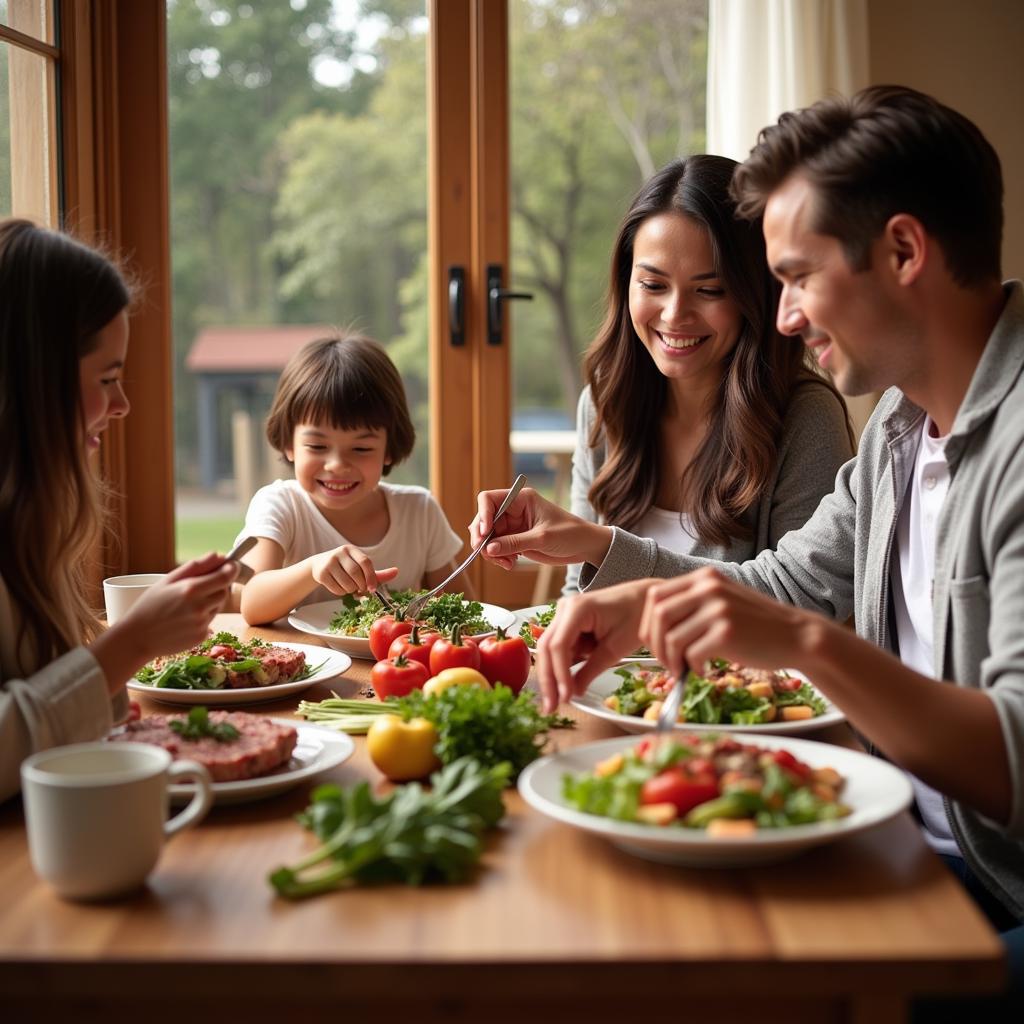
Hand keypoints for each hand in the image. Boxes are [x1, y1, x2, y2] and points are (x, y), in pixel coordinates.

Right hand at [114, 552, 238, 663]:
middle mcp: (199, 607)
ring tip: (186, 605)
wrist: (137, 638)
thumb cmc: (149, 605)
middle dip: (218, 586)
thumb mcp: (168, 580)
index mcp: (190, 589)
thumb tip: (219, 555)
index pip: (225, 577)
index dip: (231, 569)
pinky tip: (183, 620)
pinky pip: (210, 622)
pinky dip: (202, 618)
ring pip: (217, 607)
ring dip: (209, 602)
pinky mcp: (201, 637)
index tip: (232, 565)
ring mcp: (201, 624)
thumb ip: (196, 566)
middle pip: (224, 592)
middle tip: (202, 586)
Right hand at [308, 545, 398, 595]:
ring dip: (351, 590)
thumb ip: (377, 573)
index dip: (371, 577)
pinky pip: (336, 589)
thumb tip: (396, 572)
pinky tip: (340, 588)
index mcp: (351, 550)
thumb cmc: (345, 567)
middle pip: (356, 573)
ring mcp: (329, 562)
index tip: (373, 589)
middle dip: (361, 585)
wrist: (319, 565)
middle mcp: (339, 553)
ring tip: (350, 587)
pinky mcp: (321, 573)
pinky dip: (342, 593)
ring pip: (346, 583)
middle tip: (361, 589)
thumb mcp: (360, 567)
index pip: (365, 562)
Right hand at [469, 486, 612, 570]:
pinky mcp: (515, 540)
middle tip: (487, 554)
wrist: (585, 547)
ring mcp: (513, 526)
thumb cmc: (570, 534)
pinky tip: (510, 564)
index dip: (482, 515)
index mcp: (520, 499)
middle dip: (483, 538)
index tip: (484, 533)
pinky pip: (497, 548)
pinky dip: (498, 557)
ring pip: (488, 537)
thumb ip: (515, 542)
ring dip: (491, 552)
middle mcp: (513, 510)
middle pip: (484, 520)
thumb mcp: (542, 538)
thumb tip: (489, 548)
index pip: (488, 499)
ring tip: (505, 563)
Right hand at [534, 579, 657, 711]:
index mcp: (577, 609)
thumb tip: (574, 693)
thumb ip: (591, 670)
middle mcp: (564, 609)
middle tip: (551, 707)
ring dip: (552, 676)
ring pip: (549, 650)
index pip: (558, 645)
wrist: (645, 599)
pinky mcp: (568, 624)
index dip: (559, 674)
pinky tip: (562, 687)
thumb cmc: (636, 616)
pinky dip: (561, 667)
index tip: (566, 697)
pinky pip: (559, 648)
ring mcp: (564, 615)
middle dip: (548, 679)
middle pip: (547, 648)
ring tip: (555, 701)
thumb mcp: (616, 648)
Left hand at [639, 567, 808, 673]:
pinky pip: (691, 654)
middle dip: (654, 644)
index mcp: (704, 578)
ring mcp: (718, 609)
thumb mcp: (723, 601)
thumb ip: (693, 605)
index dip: (648, 622)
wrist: (798, 636)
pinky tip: (702, 671)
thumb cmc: (757, 625)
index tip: (654, 642)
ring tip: (683, 669)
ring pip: (672, 638)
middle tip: (665, 662)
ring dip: (671, 660)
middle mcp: (709, 588)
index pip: (656, 595)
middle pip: (658, 615)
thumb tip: (654, 628)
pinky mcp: (726, 632)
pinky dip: (691, 668)